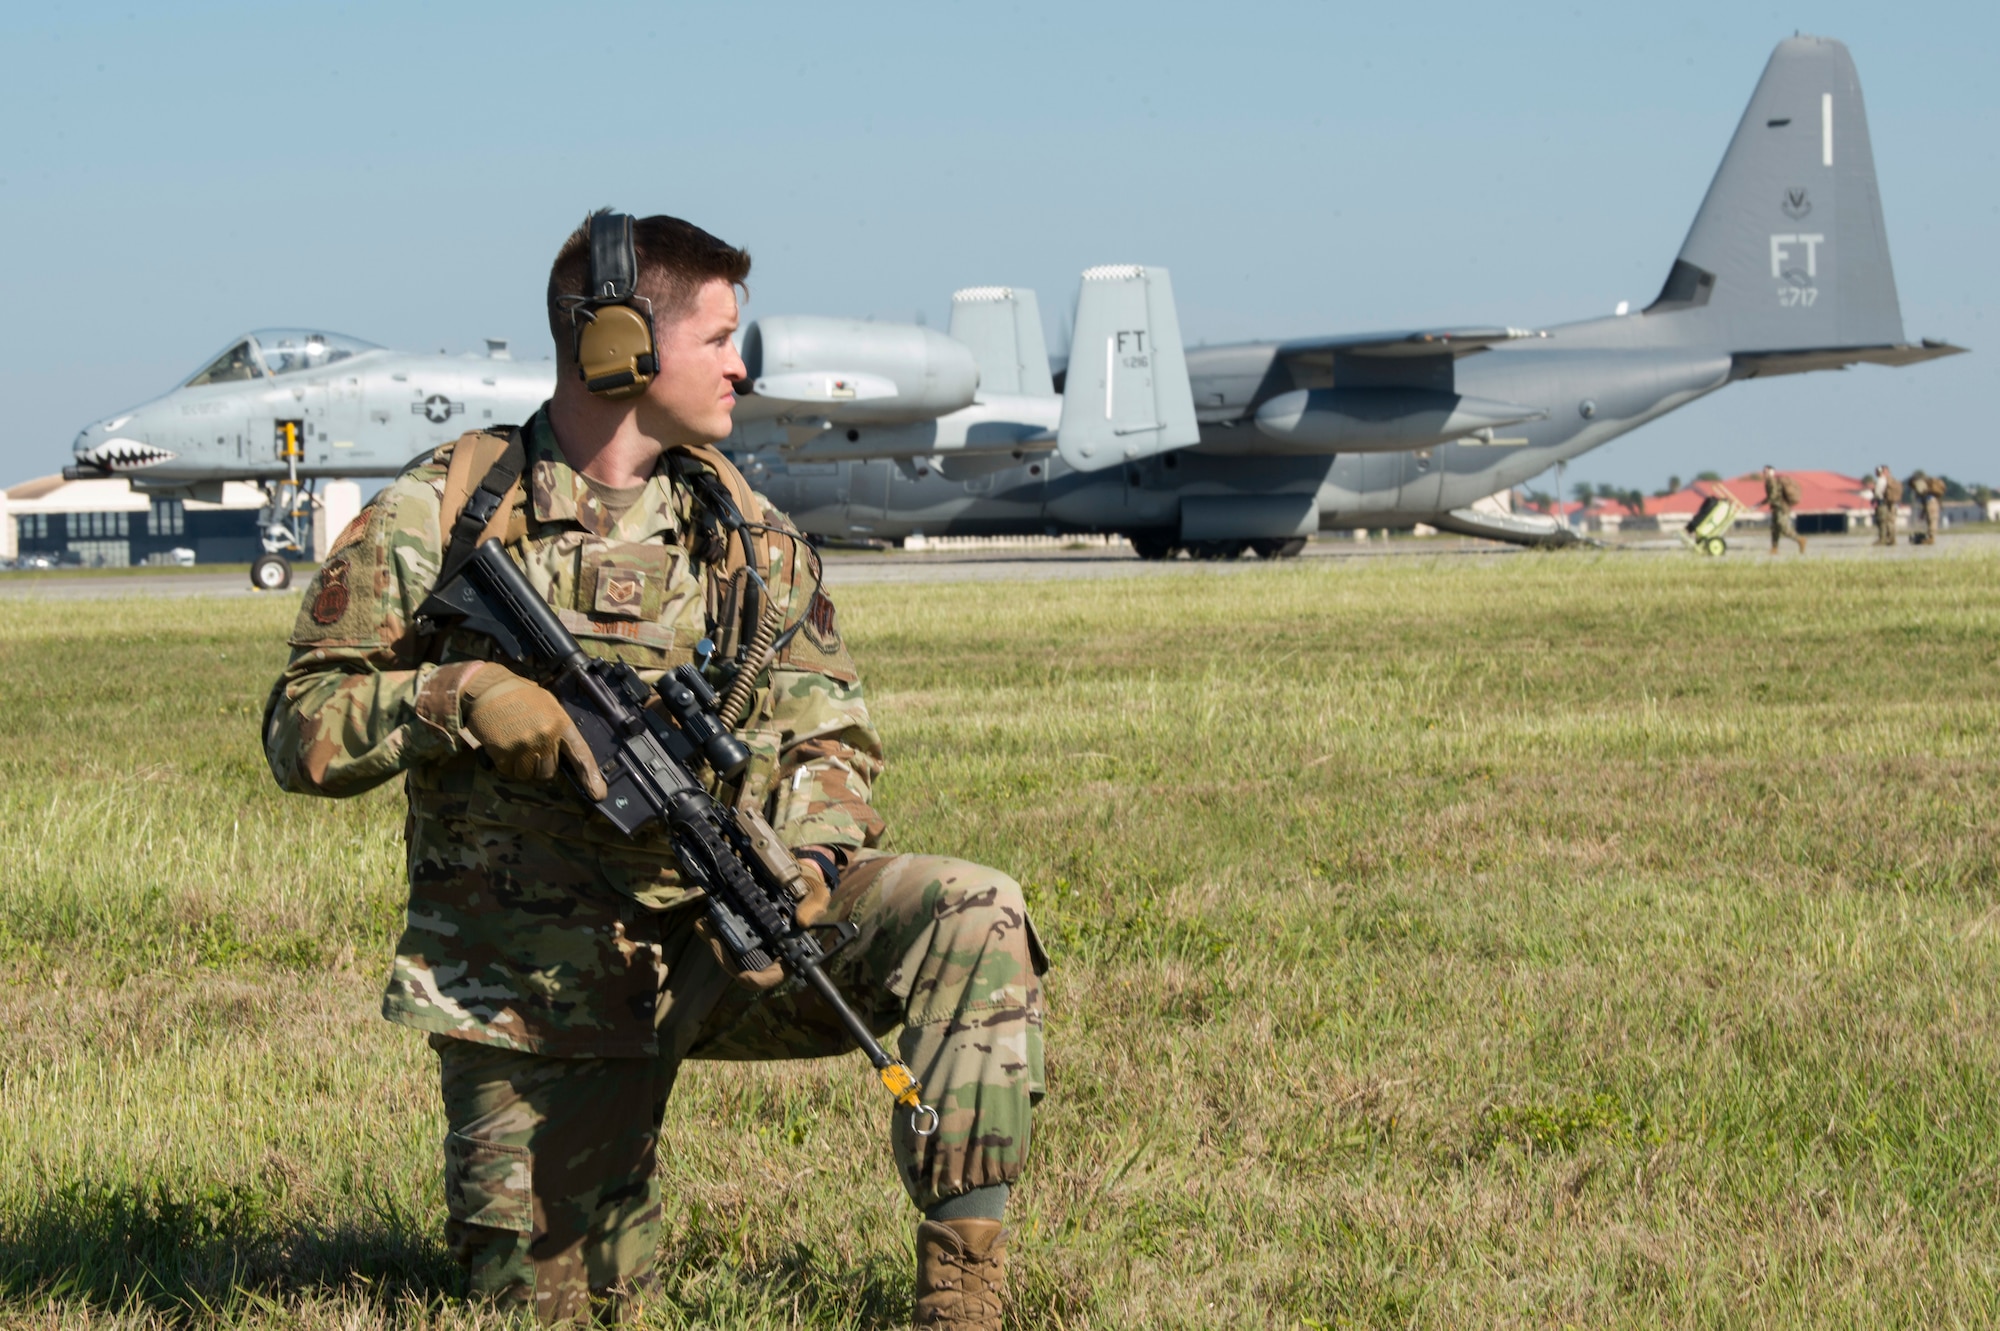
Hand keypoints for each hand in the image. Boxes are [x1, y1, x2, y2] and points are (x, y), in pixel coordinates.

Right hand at [460, 664, 608, 799]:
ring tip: (516, 744)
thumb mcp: (548, 705)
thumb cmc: (520, 695)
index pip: (581, 754)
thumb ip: (559, 729)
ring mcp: (524, 746)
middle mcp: (545, 737)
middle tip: (531, 749)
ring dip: (522, 767)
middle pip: (549, 772)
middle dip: (541, 767)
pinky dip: (506, 764)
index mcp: (561, 723)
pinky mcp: (504, 753)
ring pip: (528, 775)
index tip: (598, 794)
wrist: (488, 688)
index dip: (590, 775)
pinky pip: (509, 772)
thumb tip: (569, 757)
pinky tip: (503, 745)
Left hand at [694, 849, 837, 990]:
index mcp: (790, 953)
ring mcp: (756, 945)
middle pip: (744, 968)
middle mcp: (771, 953)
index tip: (744, 977)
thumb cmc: (810, 892)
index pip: (774, 975)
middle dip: (725, 956)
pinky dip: (714, 932)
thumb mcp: (818, 896)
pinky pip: (727, 940)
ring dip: (716, 943)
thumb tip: (802, 921)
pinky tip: (704, 921)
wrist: (799, 879)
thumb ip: (814, 908)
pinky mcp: (744, 933)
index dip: (759, 980)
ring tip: (704, 926)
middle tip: (713, 939)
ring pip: (732, 955)